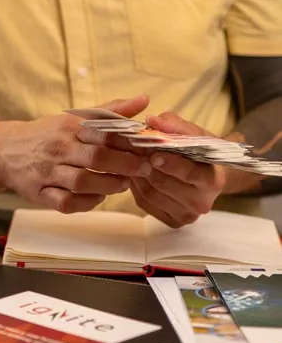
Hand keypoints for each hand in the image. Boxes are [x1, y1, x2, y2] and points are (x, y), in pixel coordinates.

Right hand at [0, 96, 151, 212]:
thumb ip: (109, 111)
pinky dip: (85, 203)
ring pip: (81, 182)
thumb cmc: (47, 134)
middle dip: (124, 165)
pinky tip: (98, 197)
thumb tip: (143, 98)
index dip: (128, 142)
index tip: (147, 148)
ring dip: (108, 185)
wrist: (4, 150)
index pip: (102, 133)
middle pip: (95, 158)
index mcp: (67, 127)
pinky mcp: (40, 193)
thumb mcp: (73, 118)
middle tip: (144, 169)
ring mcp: (47, 173)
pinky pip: (65, 202)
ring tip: (123, 184)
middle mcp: (57, 149)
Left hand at [127, 113, 225, 227]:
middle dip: (146, 164)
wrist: (206, 173)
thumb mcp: (192, 132)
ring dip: (136, 173)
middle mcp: (202, 202)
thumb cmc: (199, 149)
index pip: (190, 173)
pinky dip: (135, 186)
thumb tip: (152, 121)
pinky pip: (145, 203)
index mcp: (212, 180)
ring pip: (151, 194)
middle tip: (132, 149)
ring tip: (130, 157)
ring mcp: (187, 215)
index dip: (170, 163)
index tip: (154, 153)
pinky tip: (134, 172)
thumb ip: (173, 126)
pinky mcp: (172, 221)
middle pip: (165, 184)